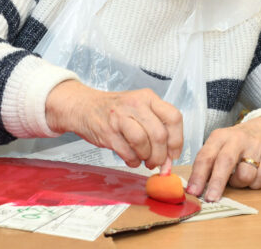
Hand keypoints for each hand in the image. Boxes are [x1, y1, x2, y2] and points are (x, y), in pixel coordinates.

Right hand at [45, 80, 182, 168]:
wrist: (84, 106)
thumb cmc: (115, 111)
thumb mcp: (139, 110)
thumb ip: (156, 130)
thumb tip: (169, 160)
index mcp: (148, 97)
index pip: (174, 117)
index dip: (177, 140)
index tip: (173, 154)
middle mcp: (136, 104)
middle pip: (159, 134)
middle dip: (161, 156)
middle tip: (157, 163)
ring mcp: (120, 117)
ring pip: (144, 143)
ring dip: (147, 158)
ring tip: (144, 160)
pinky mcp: (108, 132)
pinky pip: (128, 152)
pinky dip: (133, 161)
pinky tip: (131, 159)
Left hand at [186, 117, 260, 201]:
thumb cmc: (236, 143)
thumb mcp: (219, 145)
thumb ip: (208, 162)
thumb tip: (195, 187)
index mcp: (219, 136)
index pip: (205, 156)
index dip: (198, 175)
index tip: (193, 191)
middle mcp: (236, 138)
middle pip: (225, 162)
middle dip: (216, 183)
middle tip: (210, 198)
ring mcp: (254, 145)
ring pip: (244, 174)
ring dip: (239, 184)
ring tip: (238, 177)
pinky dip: (255, 183)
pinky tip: (253, 176)